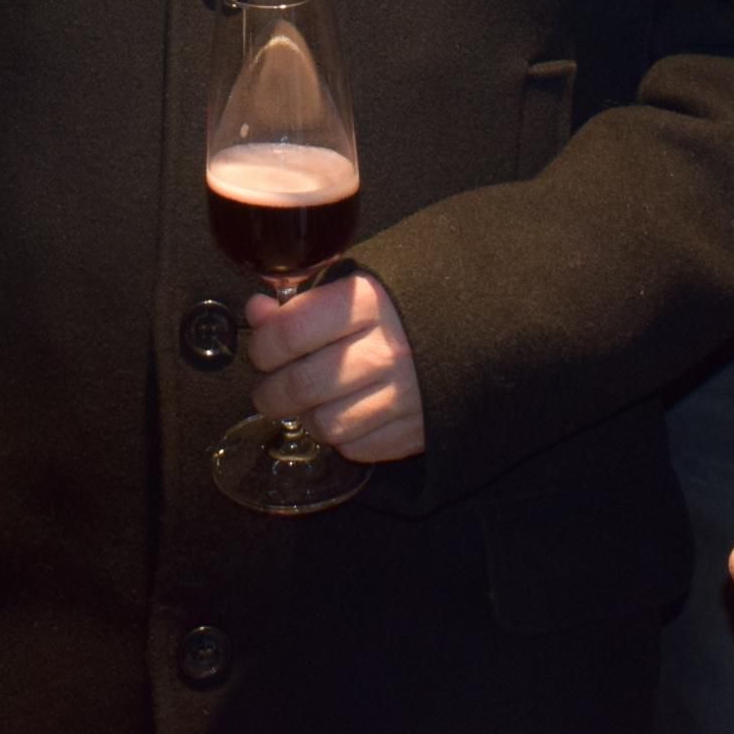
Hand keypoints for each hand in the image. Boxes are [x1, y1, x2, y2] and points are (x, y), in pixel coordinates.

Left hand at [246, 269, 425, 461]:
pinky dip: (343, 437)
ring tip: (309, 403)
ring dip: (306, 418)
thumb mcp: (357, 285)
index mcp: (369, 302)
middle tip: (270, 387)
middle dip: (271, 392)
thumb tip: (257, 313)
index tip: (263, 350)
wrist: (476, 326)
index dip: (263, 346)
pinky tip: (346, 414)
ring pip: (326, 425)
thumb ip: (303, 300)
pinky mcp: (417, 429)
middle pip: (301, 385)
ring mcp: (405, 394)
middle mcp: (387, 349)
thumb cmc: (406, 304)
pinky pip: (357, 448)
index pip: (289, 333)